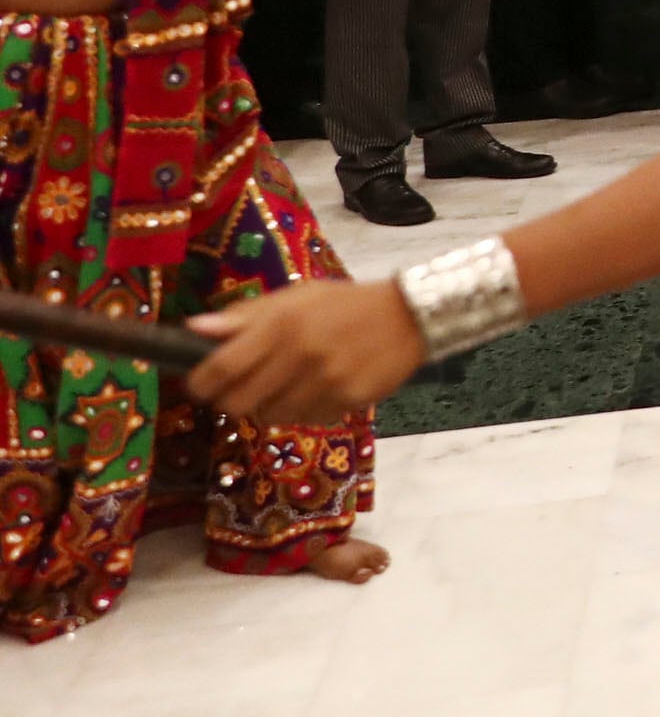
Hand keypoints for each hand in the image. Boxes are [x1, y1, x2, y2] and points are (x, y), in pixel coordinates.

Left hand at [186, 278, 425, 425]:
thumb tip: (194, 329)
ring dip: (265, 406)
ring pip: (270, 415)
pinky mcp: (346, 401)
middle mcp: (301, 355)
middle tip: (235, 391)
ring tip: (279, 387)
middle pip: (238, 401)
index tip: (197, 385)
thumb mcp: (296, 297)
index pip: (222, 367)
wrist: (408, 317)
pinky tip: (311, 391)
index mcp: (283, 324)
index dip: (200, 382)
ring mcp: (325, 382)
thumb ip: (246, 316)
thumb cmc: (344, 304)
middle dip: (228, 400)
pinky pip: (305, 419)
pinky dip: (299, 410)